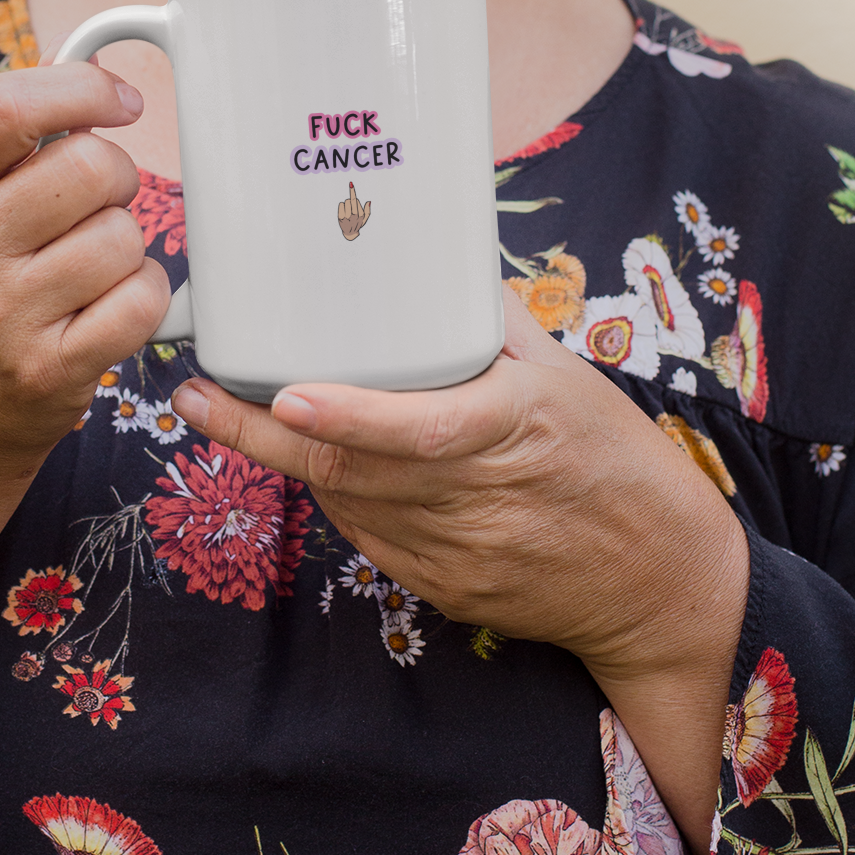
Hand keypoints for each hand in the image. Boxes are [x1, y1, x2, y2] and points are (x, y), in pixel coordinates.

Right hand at [0, 62, 169, 671]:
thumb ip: (16, 149)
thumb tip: (89, 69)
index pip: (7, 106)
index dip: (80, 86)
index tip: (120, 101)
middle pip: (91, 166)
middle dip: (119, 181)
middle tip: (99, 212)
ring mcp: (4, 313)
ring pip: (125, 236)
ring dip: (130, 250)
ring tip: (93, 274)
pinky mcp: (51, 369)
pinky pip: (144, 300)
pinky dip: (146, 299)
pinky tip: (111, 310)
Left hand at [169, 287, 746, 854]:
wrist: (659, 582)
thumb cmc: (617, 461)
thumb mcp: (569, 377)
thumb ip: (493, 326)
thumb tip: (430, 264)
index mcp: (516, 430)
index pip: (423, 430)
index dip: (350, 415)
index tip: (287, 390)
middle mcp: (480, 497)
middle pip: (353, 471)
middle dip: (260, 434)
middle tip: (195, 394)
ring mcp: (457, 554)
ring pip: (348, 504)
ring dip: (287, 458)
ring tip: (228, 408)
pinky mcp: (443, 590)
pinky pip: (370, 538)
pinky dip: (335, 496)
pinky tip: (312, 458)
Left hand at [337, 180, 371, 240]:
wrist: (350, 233)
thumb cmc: (358, 223)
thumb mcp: (365, 218)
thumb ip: (367, 210)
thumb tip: (369, 202)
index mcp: (360, 214)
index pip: (355, 200)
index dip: (352, 191)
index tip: (350, 183)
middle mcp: (353, 215)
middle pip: (351, 200)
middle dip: (352, 201)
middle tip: (352, 206)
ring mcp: (346, 217)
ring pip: (346, 202)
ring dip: (347, 204)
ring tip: (348, 210)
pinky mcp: (340, 217)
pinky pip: (340, 205)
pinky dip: (342, 206)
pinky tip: (344, 211)